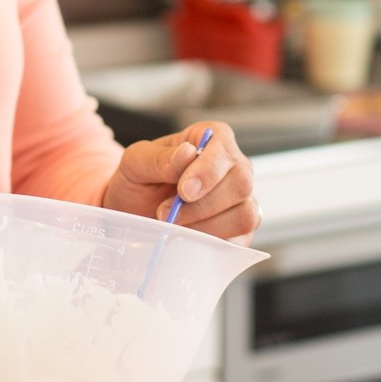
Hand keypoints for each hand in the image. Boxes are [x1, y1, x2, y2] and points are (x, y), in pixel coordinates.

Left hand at [102, 121, 258, 240]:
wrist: (135, 212)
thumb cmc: (140, 181)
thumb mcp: (135, 163)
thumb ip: (159, 158)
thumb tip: (188, 153)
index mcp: (213, 139)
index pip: (224, 151)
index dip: (208, 172)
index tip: (183, 190)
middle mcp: (234, 167)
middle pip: (241, 184)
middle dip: (202, 204)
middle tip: (166, 212)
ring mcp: (241, 200)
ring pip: (245, 214)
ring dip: (205, 225)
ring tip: (174, 224)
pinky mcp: (240, 231)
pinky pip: (240, 239)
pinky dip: (210, 242)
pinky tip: (187, 237)